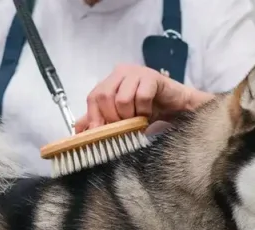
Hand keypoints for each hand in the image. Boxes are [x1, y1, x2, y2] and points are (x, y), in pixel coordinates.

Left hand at [73, 64, 210, 132]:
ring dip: (131, 116)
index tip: (100, 133)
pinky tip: (150, 112)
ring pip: (121, 99)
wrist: (177, 108)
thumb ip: (100, 121)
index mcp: (110, 81)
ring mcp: (136, 72)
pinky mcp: (152, 76)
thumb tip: (77, 131)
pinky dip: (144, 111)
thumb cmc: (149, 111)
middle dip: (113, 118)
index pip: (93, 97)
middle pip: (104, 96)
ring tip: (139, 118)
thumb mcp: (121, 119)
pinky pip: (140, 97)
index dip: (95, 117)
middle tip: (125, 126)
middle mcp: (121, 73)